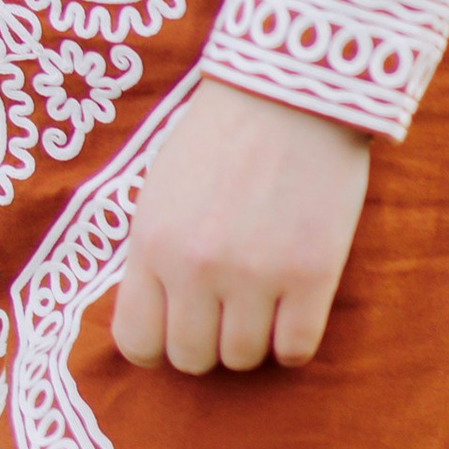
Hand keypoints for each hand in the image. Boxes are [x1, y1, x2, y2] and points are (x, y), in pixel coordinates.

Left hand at [110, 77, 369, 374]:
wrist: (290, 89)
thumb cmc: (221, 134)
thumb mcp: (161, 189)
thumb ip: (154, 254)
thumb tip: (156, 317)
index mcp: (151, 242)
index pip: (136, 341)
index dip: (157, 344)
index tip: (177, 325)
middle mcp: (196, 267)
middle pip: (192, 358)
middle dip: (207, 340)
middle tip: (224, 308)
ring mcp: (255, 275)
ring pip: (244, 359)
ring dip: (252, 337)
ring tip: (261, 298)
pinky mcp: (312, 275)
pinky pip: (295, 349)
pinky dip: (293, 338)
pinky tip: (293, 304)